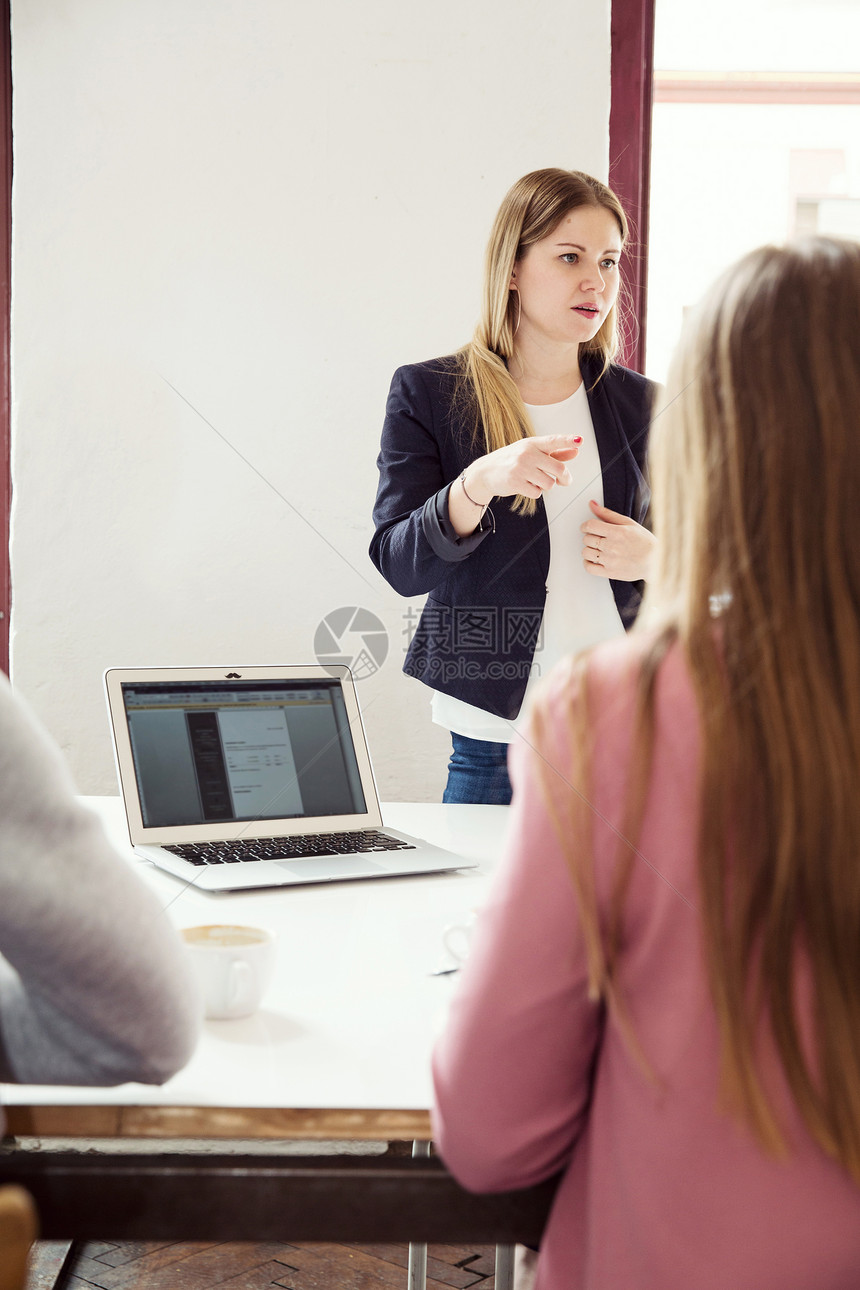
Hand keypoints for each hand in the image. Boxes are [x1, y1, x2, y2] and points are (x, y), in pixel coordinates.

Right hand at [464, 434, 580, 503]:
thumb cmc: (512, 460)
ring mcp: (520, 468)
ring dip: (546, 486)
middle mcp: (527, 453)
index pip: (553, 441)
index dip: (567, 441)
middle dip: (564, 478)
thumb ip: (555, 453)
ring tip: (535, 481)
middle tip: (564, 481)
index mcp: (532, 443)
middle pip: (559, 469)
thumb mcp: (532, 452)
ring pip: (549, 484)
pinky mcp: (515, 482)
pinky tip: (526, 486)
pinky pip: (537, 493)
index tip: (579, 440)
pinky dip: (535, 492)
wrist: (486, 472)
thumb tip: (576, 451)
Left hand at [581, 499, 655, 580]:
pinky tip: (593, 559)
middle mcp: (612, 547)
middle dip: (590, 536)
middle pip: (587, 539)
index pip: (590, 526)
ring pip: (586, 552)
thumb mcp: (628, 523)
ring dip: (589, 549)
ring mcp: (610, 560)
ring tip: (597, 548)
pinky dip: (587, 563)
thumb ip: (607, 514)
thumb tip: (592, 504)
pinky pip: (589, 568)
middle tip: (597, 537)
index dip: (585, 525)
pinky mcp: (610, 572)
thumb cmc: (644, 542)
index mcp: (617, 532)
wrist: (656, 561)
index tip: (586, 527)